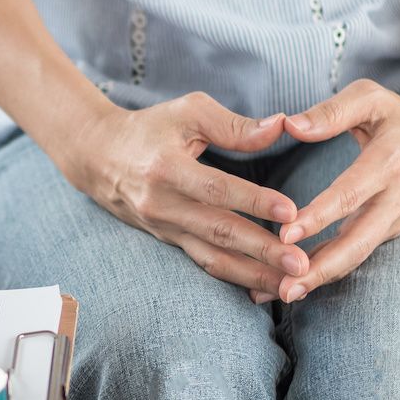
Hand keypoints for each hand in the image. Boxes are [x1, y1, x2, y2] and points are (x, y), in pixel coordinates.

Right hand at [61, 92, 308, 295]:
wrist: (98, 157)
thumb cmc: (150, 129)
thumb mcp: (187, 113)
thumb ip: (234, 124)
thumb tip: (281, 127)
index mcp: (166, 168)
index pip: (215, 188)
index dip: (252, 201)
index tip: (290, 211)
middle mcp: (162, 204)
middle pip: (218, 232)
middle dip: (262, 251)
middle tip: (301, 264)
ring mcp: (164, 228)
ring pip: (212, 258)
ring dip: (253, 275)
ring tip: (291, 286)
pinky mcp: (169, 241)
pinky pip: (205, 263)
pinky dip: (236, 278)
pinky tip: (265, 287)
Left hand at [271, 79, 399, 302]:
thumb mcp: (372, 99)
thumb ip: (331, 112)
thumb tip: (289, 125)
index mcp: (390, 162)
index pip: (351, 193)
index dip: (319, 216)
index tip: (286, 233)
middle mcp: (397, 198)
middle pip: (359, 241)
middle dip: (322, 268)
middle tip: (286, 288)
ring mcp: (398, 220)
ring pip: (360, 254)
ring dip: (323, 277)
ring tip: (284, 295)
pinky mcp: (394, 231)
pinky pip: (360, 252)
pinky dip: (331, 270)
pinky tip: (299, 283)